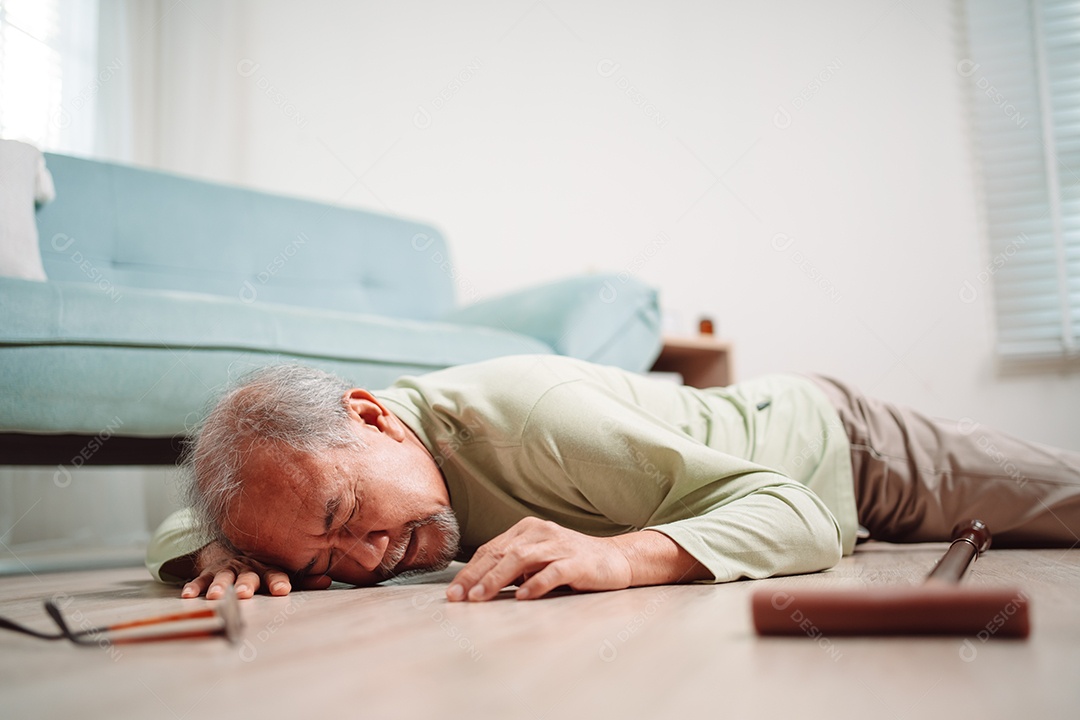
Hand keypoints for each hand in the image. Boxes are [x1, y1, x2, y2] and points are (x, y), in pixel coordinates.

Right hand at [180, 540, 331, 599]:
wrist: (238, 546)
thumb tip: (328, 581)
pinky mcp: (211, 571)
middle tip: (244, 594)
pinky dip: (194, 587)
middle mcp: (248, 566)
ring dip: (218, 587)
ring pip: (223, 577)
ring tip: (214, 597)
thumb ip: (306, 578)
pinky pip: (200, 579)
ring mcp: (228, 568)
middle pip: (247, 576)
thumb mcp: (286, 571)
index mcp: (268, 566)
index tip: (282, 590)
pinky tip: (187, 595)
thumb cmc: (267, 565)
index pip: (275, 574)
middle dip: (245, 585)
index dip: (278, 581)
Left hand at [445, 517, 633, 601]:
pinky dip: (535, 584)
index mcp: (527, 529)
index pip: (491, 549)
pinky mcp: (577, 562)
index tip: (453, 592)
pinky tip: (522, 597)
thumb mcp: (537, 560)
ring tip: (480, 597)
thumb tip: (478, 587)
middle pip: (501, 553)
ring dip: (497, 579)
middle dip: (475, 576)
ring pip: (521, 560)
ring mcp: (559, 545)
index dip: (470, 571)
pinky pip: (553, 572)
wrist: (615, 559)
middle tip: (458, 597)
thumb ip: (512, 567)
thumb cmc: (571, 562)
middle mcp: (541, 532)